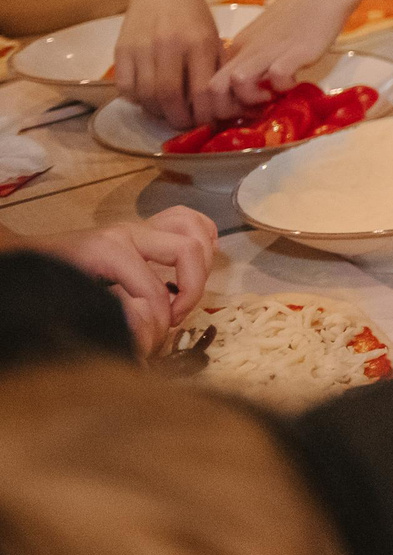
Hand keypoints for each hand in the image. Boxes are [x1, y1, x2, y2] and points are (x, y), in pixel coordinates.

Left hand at [31, 209, 218, 351]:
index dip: (164, 317)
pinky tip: (197, 261)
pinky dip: (202, 237)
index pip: (157, 288)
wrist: (28, 259)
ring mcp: (139, 226)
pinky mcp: (143, 228)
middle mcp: (131, 231)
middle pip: (187, 250)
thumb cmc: (49, 279)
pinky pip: (187, 220)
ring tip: (189, 289)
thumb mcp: (74, 301)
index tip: (160, 334)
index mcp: (111, 250)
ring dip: (203, 261)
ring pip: (193, 228)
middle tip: (177, 315)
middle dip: (193, 289)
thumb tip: (149, 327)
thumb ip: (114, 312)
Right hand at [112, 0, 225, 128]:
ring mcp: (141, 48)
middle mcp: (168, 46)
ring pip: (146, 96)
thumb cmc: (194, 16)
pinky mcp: (121, 50)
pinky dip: (137, 100)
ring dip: (158, 112)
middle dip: (179, 119)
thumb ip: (216, 70)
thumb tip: (225, 105)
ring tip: (169, 113)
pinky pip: (125, 88)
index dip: (204, 114)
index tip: (208, 123)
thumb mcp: (214, 39)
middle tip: (186, 124)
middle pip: (169, 98)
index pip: (201, 91)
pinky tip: (149, 97)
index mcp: (198, 43)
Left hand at [206, 0, 362, 113]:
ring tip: (271, 97)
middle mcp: (246, 50)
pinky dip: (283, 86)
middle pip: (212, 89)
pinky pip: (276, 76)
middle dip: (229, 110)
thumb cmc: (300, 15)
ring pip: (235, 82)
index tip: (243, 111)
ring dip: (251, 99)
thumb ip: (257, 62)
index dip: (220, 106)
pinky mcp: (293, 51)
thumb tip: (255, 90)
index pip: (208, 84)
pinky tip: (294, 81)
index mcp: (237, 48)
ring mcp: (268, 50)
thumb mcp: (268, 39)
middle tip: (253, 111)